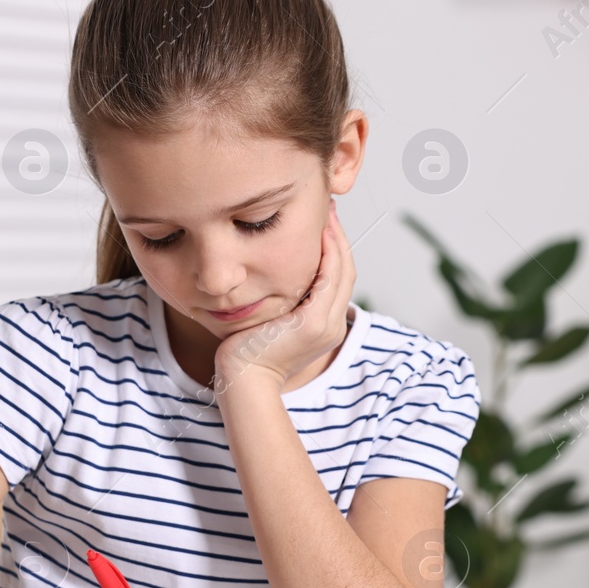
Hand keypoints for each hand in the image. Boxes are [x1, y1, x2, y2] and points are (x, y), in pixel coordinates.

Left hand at [213, 199, 355, 394]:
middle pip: (346, 271)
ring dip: (337, 239)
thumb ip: (280, 300)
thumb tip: (270, 274)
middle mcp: (332, 326)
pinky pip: (329, 279)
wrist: (242, 378)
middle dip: (339, 237)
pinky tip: (320, 232)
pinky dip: (328, 253)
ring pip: (342, 271)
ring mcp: (326, 325)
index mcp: (325, 326)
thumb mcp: (269, 320)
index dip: (335, 248)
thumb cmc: (246, 351)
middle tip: (329, 208)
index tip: (324, 222)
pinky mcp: (314, 323)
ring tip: (327, 214)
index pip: (338, 279)